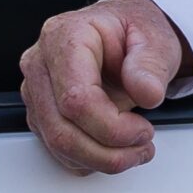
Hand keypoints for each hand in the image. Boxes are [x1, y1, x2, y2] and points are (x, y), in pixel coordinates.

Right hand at [19, 0, 192, 174]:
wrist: (124, 34)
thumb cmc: (134, 32)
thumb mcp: (156, 39)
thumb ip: (151, 65)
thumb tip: (147, 93)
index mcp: (65, 37)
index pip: (76, 98)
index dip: (111, 126)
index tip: (142, 130)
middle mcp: (41, 64)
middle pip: (61, 128)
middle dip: (108, 151)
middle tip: (143, 145)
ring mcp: (37, 91)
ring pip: (57, 145)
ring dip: (101, 159)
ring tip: (135, 149)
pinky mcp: (42, 113)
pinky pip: (59, 151)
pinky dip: (91, 160)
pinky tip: (116, 149)